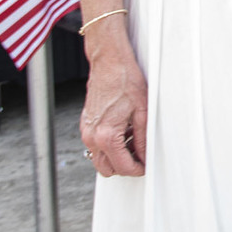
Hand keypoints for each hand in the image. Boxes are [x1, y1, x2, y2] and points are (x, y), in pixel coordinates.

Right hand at [80, 46, 148, 176]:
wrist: (109, 63)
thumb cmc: (125, 80)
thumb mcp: (142, 111)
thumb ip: (142, 137)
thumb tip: (145, 154)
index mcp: (106, 136)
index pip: (122, 167)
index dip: (137, 169)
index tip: (146, 166)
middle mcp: (92, 136)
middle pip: (106, 168)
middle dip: (124, 166)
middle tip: (140, 156)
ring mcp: (86, 131)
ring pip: (99, 158)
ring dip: (116, 155)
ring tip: (133, 139)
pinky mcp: (86, 124)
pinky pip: (96, 144)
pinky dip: (109, 144)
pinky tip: (123, 131)